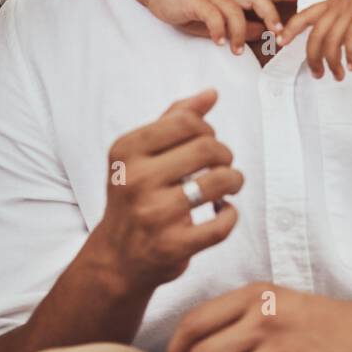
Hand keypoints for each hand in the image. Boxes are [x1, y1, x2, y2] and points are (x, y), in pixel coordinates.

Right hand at [88, 89, 240, 295]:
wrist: (116, 258)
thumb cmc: (135, 197)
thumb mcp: (141, 154)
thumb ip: (173, 120)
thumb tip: (211, 93)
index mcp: (127, 151)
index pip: (186, 122)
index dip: (207, 129)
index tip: (207, 142)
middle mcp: (136, 180)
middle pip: (206, 147)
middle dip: (224, 154)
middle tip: (222, 165)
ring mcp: (154, 214)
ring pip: (219, 181)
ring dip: (234, 180)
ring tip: (228, 185)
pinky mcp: (172, 246)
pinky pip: (221, 223)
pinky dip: (230, 215)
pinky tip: (221, 211)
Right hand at [147, 0, 296, 54]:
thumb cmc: (192, 5)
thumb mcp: (218, 18)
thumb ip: (239, 25)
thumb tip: (260, 32)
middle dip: (271, 15)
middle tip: (277, 35)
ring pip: (235, 10)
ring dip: (240, 32)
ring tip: (237, 50)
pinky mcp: (196, 2)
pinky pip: (212, 15)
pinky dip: (218, 30)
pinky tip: (218, 42)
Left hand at [277, 0, 351, 78]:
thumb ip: (349, 14)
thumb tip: (348, 31)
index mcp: (333, 2)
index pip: (303, 16)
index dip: (290, 30)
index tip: (280, 42)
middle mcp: (337, 7)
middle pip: (315, 36)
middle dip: (313, 58)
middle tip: (317, 74)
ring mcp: (351, 10)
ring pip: (331, 41)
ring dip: (333, 62)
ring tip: (338, 75)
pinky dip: (351, 55)